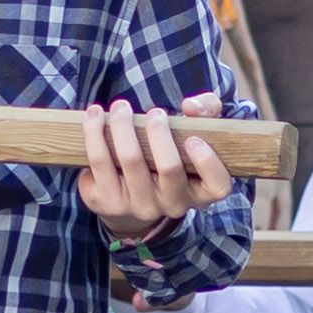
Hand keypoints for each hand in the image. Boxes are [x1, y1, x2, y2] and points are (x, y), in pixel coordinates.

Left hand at [74, 95, 240, 239]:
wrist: (127, 189)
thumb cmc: (171, 152)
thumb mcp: (195, 131)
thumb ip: (206, 111)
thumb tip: (191, 106)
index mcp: (200, 191)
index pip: (217, 187)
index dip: (208, 163)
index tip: (194, 139)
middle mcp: (172, 204)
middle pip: (169, 168)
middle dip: (159, 132)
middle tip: (155, 112)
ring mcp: (138, 205)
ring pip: (130, 160)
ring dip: (123, 125)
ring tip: (120, 107)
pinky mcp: (105, 201)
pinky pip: (99, 162)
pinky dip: (94, 132)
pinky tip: (95, 115)